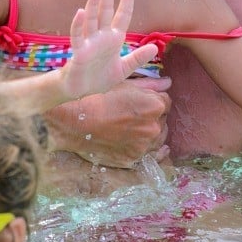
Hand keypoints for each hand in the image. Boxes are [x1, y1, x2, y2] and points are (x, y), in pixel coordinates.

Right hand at [44, 78, 171, 167]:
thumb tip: (168, 82)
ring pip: (157, 138)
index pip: (165, 102)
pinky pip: (149, 155)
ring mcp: (144, 146)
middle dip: (152, 117)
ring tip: (131, 129)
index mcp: (155, 105)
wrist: (73, 121)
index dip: (153, 100)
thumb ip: (149, 84)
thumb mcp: (123, 84)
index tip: (141, 101)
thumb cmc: (97, 97)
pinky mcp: (134, 159)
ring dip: (149, 133)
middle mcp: (154, 127)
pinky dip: (145, 149)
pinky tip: (140, 144)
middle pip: (162, 120)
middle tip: (132, 115)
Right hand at [60, 0, 158, 100]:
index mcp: (114, 38)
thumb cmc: (100, 78)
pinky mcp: (79, 52)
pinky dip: (79, 24)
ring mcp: (90, 42)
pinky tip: (81, 12)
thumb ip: (137, 58)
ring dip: (94, 3)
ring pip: (92, 19)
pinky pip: (78, 36)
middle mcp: (101, 36)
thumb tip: (155, 47)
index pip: (123, 15)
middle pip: (105, 10)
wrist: (82, 91)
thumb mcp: (124, 69)